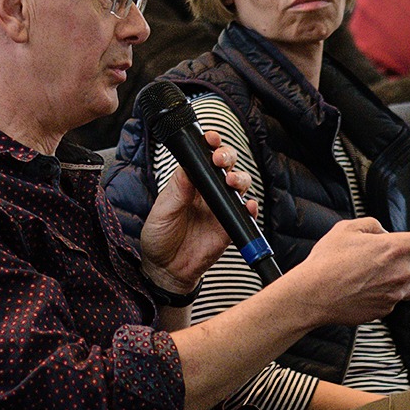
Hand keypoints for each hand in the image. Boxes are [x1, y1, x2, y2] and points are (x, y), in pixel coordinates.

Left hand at [138, 130, 254, 294]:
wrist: (165, 270)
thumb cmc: (159, 237)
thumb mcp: (162, 212)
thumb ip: (177, 191)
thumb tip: (187, 166)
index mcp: (189, 183)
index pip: (203, 158)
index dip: (209, 144)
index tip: (210, 138)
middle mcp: (207, 192)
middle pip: (226, 166)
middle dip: (227, 156)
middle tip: (220, 160)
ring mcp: (220, 209)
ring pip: (239, 186)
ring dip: (240, 179)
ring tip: (232, 181)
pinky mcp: (229, 227)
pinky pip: (244, 215)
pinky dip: (249, 209)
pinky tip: (247, 206)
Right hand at [282, 219, 409, 325]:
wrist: (314, 294)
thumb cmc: (327, 261)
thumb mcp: (346, 228)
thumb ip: (372, 225)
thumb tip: (383, 233)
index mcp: (394, 248)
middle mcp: (400, 272)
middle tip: (403, 255)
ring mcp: (395, 294)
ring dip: (406, 278)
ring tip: (383, 274)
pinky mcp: (386, 310)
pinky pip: (396, 300)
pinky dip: (388, 294)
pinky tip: (368, 288)